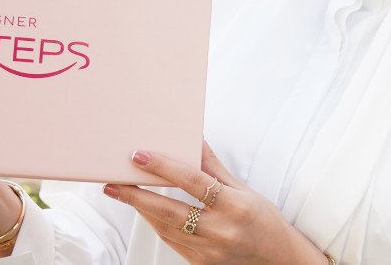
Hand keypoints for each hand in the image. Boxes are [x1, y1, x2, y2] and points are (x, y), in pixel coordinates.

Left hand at [104, 141, 327, 264]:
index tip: (140, 156)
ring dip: (142, 209)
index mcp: (235, 206)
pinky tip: (144, 210)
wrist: (277, 258)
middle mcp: (222, 231)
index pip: (193, 182)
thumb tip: (195, 138)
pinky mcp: (200, 263)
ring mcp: (210, 251)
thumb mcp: (244, 189)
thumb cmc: (263, 219)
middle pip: (170, 211)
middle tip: (114, 182)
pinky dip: (156, 224)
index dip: (164, 168)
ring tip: (122, 192)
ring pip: (166, 228)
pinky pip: (171, 241)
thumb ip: (214, 167)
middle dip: (137, 195)